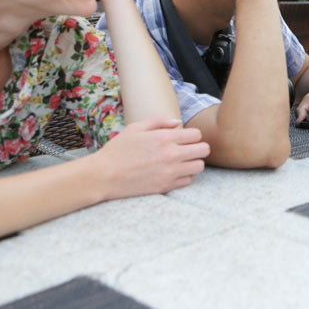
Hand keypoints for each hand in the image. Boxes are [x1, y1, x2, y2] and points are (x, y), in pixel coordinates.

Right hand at [92, 115, 209, 196]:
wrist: (104, 176)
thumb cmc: (118, 150)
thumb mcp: (135, 128)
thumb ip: (159, 121)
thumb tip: (177, 123)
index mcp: (164, 138)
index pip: (197, 134)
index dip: (192, 135)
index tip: (184, 138)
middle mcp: (171, 155)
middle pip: (204, 150)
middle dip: (198, 148)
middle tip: (188, 149)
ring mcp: (170, 172)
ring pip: (199, 167)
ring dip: (193, 163)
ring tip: (182, 161)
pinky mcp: (166, 187)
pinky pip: (188, 181)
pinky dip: (184, 176)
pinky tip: (173, 172)